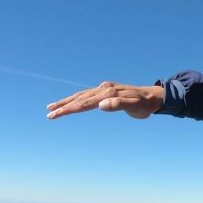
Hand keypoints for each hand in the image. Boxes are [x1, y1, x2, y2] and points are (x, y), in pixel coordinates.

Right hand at [46, 81, 163, 119]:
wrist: (153, 97)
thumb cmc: (144, 105)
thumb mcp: (134, 106)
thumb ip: (118, 105)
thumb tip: (101, 105)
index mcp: (107, 93)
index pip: (84, 103)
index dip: (69, 109)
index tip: (56, 114)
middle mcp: (103, 89)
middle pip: (79, 98)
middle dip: (63, 106)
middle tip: (48, 114)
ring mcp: (104, 88)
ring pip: (81, 95)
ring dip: (67, 101)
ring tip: (52, 107)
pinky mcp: (106, 90)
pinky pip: (87, 94)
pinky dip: (77, 98)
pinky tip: (71, 102)